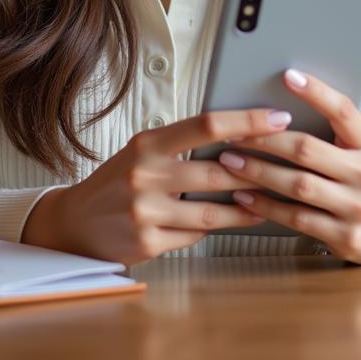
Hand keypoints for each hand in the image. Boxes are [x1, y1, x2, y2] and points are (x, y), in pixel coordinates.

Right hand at [21, 108, 292, 263]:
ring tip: (267, 202)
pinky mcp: (149, 242)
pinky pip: (196, 234)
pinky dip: (213, 227)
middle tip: (286, 166)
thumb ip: (181, 144)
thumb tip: (235, 134)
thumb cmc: (118, 181)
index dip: (246, 121)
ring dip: (245, 207)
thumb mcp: (142, 151)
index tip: (277, 118)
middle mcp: (146, 174)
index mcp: (148, 144)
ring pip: (213, 210)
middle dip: (256, 170)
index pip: (206, 125)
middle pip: (217, 172)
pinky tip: (229, 221)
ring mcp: (146, 211)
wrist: (75, 225)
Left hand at [218, 69, 360, 264]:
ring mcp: (357, 208)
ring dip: (258, 172)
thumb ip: (336, 128)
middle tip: (233, 133)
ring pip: (297, 185)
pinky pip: (297, 218)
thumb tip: (283, 105)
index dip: (316, 92)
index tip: (287, 75)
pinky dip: (266, 206)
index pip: (343, 111)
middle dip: (265, 140)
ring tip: (229, 161)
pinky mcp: (345, 238)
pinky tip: (244, 196)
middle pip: (307, 150)